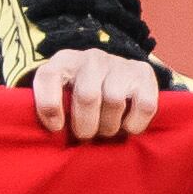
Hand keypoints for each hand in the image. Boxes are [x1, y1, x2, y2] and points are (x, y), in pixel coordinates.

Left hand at [30, 50, 159, 143]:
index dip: (50, 106)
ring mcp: (118, 64)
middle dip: (86, 126)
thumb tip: (54, 130)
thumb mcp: (58, 96)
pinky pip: (143, 105)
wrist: (112, 75)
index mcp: (63, 62)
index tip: (56, 127)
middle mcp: (90, 58)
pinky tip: (127, 126)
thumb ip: (50, 109)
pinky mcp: (143, 73)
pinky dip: (134, 124)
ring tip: (106, 129)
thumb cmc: (78, 95)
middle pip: (87, 96)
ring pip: (114, 100)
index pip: (48, 77)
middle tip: (86, 135)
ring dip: (109, 126)